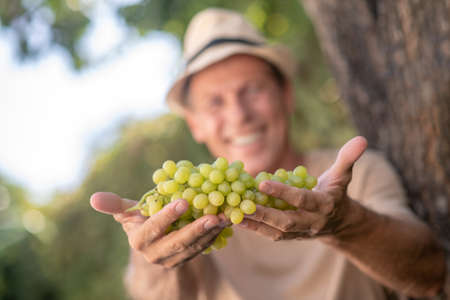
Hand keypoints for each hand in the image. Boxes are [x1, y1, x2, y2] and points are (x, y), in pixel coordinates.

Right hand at [90, 192, 227, 267]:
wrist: (154, 242)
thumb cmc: (141, 220)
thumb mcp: (129, 213)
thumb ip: (116, 206)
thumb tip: (93, 198)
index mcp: (140, 240)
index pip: (152, 229)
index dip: (166, 217)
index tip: (183, 201)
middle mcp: (155, 254)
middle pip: (177, 242)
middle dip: (196, 229)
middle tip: (213, 214)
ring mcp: (173, 259)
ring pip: (194, 248)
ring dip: (210, 233)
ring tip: (224, 216)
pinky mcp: (187, 259)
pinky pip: (203, 249)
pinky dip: (215, 236)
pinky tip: (226, 222)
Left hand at [239, 136, 367, 240]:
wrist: (340, 222)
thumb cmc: (337, 192)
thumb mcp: (344, 175)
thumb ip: (348, 158)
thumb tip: (362, 138)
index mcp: (325, 205)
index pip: (302, 200)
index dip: (284, 192)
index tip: (262, 182)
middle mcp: (312, 222)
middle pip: (286, 221)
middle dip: (264, 212)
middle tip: (241, 201)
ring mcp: (301, 233)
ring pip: (276, 231)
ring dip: (254, 223)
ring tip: (233, 212)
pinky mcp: (291, 237)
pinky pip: (271, 235)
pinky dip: (253, 229)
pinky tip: (235, 220)